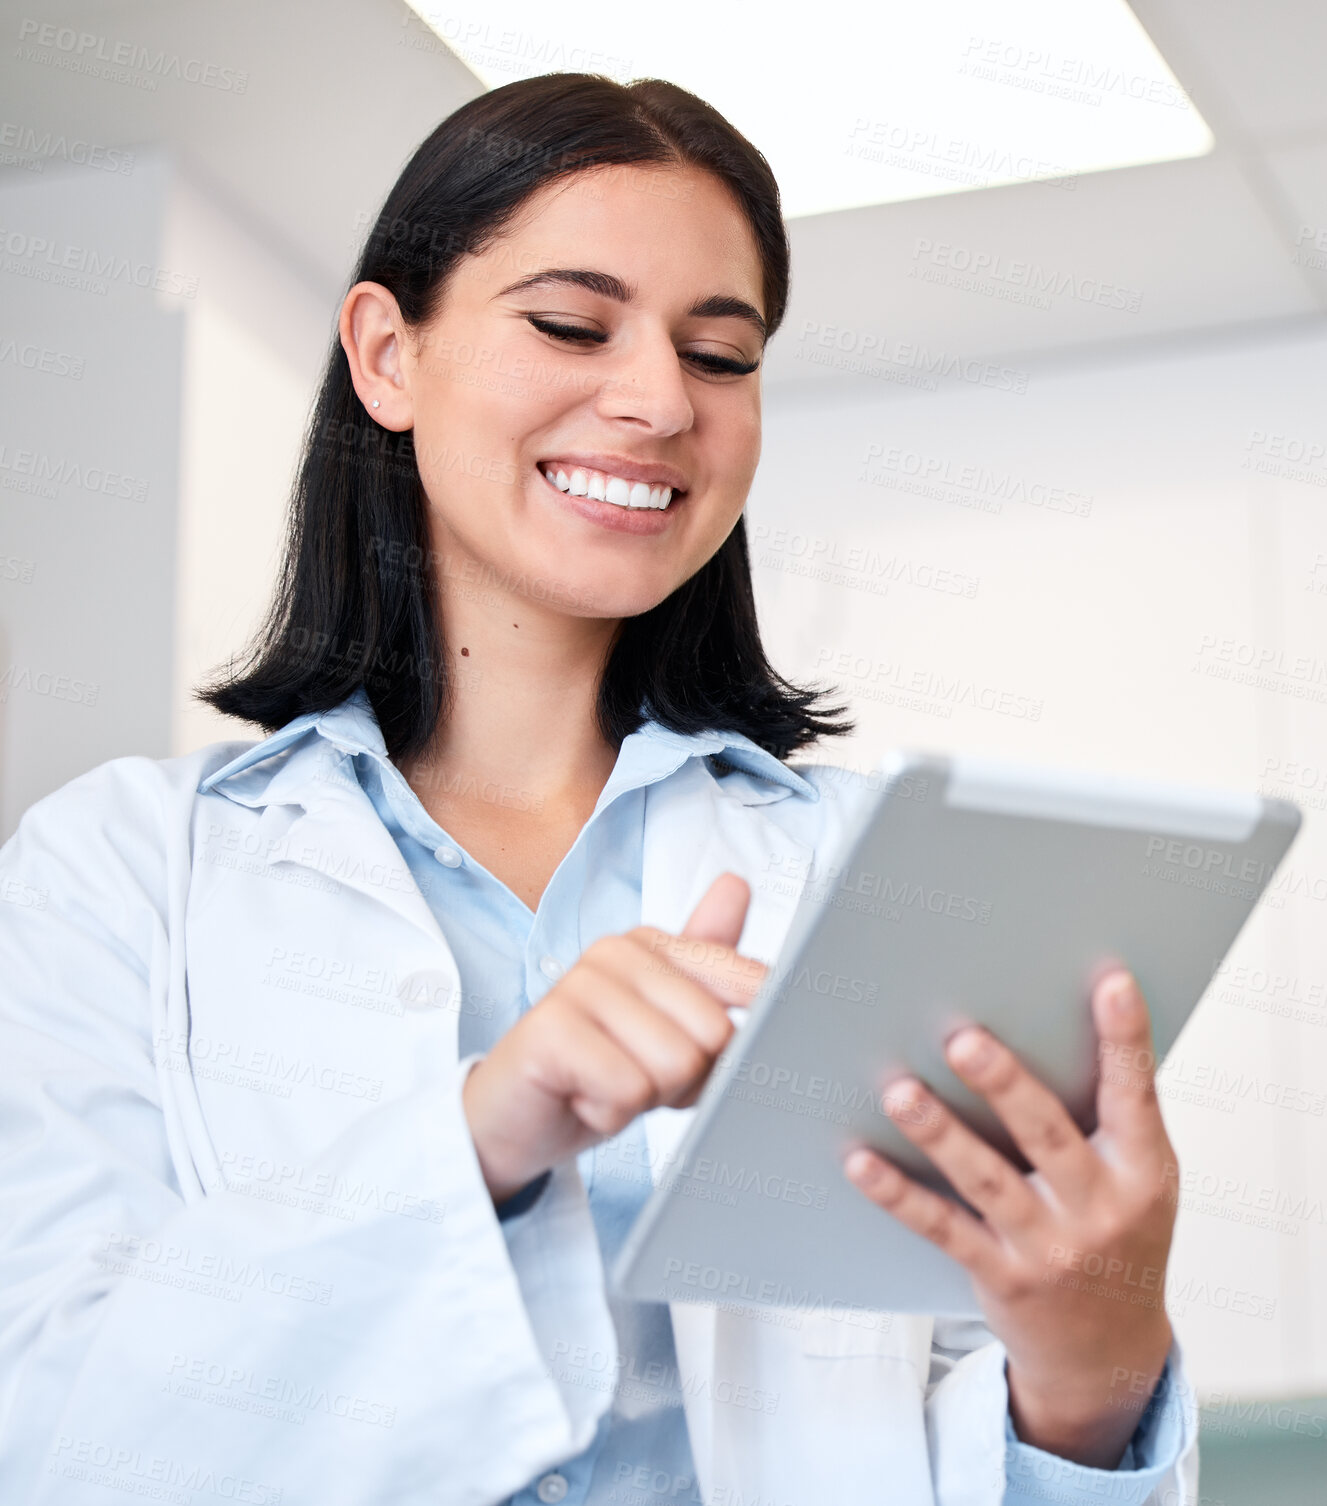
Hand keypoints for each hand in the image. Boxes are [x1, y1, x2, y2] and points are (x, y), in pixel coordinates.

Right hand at [462, 873, 766, 1203]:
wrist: (512, 1118)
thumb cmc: (596, 1069)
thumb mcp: (664, 1023)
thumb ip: (707, 963)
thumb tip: (737, 882)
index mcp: (650, 943)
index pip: (747, 981)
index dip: (734, 1044)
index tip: (695, 1058)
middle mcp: (614, 951)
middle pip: (715, 1034)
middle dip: (686, 1080)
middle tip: (634, 1076)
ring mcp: (577, 984)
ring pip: (676, 1066)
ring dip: (645, 1099)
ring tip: (603, 1085)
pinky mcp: (550, 1030)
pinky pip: (630, 1090)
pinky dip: (610, 1113)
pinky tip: (579, 1098)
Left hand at [843, 969, 1177, 1467]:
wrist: (1108, 1354)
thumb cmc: (1118, 1234)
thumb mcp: (1138, 1179)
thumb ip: (1107, 1114)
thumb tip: (1054, 1018)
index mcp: (1143, 1171)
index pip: (1136, 1095)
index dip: (1125, 1038)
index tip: (1108, 981)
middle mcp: (1099, 1209)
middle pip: (1047, 1134)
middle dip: (1005, 1084)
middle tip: (962, 1038)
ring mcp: (1049, 1248)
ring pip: (985, 1181)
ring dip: (938, 1133)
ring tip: (898, 1091)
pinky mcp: (1001, 1277)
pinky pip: (942, 1229)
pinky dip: (898, 1194)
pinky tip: (860, 1160)